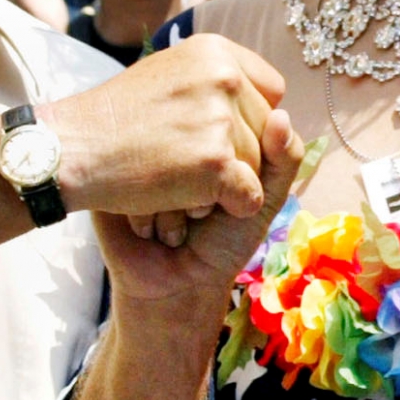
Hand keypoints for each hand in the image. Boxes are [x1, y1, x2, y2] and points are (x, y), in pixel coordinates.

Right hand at [47, 33, 286, 220]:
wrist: (70, 152)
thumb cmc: (116, 123)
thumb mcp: (173, 84)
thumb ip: (226, 92)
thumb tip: (285, 118)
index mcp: (214, 50)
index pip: (271, 91)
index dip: (250, 121)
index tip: (212, 135)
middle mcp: (223, 75)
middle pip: (267, 132)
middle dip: (236, 156)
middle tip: (181, 161)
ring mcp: (220, 117)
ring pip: (258, 167)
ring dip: (223, 186)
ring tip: (175, 180)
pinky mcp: (215, 161)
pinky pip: (249, 196)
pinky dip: (225, 209)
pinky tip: (186, 204)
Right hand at [94, 106, 300, 321]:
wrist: (176, 285)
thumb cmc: (223, 241)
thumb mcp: (266, 198)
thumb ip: (284, 158)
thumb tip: (280, 114)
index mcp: (217, 134)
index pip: (241, 118)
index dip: (243, 163)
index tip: (233, 199)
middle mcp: (179, 136)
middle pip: (205, 133)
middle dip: (211, 184)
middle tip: (202, 216)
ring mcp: (145, 151)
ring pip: (168, 154)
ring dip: (178, 201)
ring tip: (177, 226)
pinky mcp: (115, 174)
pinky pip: (135, 174)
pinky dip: (150, 210)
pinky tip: (149, 229)